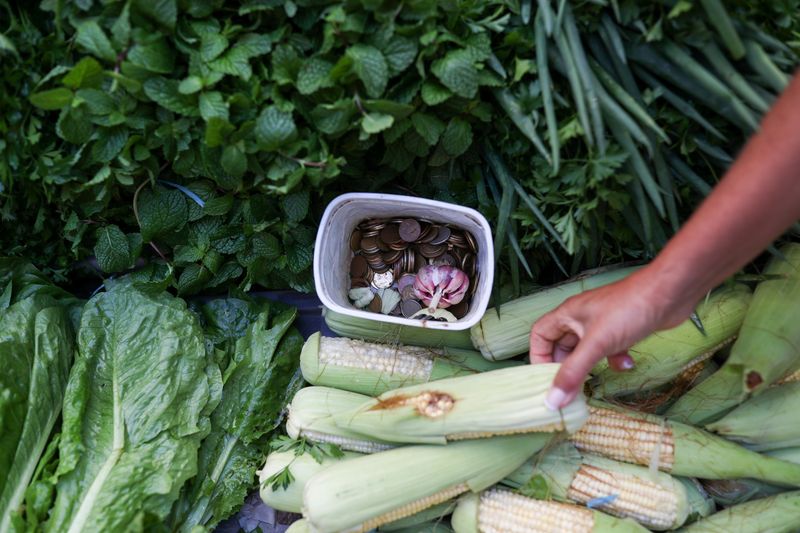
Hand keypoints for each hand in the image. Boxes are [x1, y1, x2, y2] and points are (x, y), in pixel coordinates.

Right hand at [529, 268, 695, 409]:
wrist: (670, 293)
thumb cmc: (629, 310)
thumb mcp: (596, 344)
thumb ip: (573, 372)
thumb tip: (553, 399)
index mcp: (568, 314)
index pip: (540, 335)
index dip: (538, 357)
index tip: (545, 379)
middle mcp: (581, 318)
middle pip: (562, 346)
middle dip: (566, 368)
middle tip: (570, 389)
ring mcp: (602, 323)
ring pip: (587, 350)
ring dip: (592, 367)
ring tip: (596, 380)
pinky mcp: (621, 329)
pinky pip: (609, 349)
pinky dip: (615, 360)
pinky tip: (627, 362)